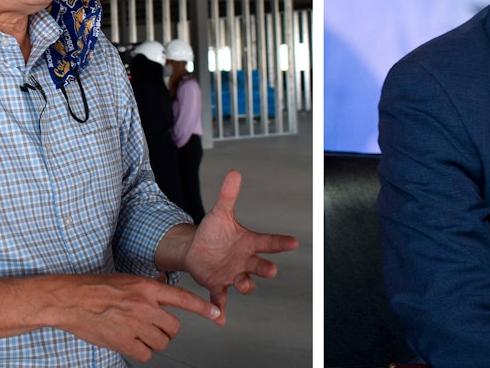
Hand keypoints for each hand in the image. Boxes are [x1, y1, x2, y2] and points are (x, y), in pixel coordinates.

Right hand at [52, 273, 220, 361]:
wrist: (72, 300)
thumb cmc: (98, 288)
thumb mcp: (129, 279)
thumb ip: (150, 285)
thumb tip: (165, 283)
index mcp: (148, 287)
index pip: (183, 298)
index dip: (202, 307)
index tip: (217, 314)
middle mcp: (145, 305)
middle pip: (174, 327)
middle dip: (167, 329)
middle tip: (154, 325)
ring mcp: (135, 324)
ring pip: (162, 342)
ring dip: (154, 340)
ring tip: (138, 331)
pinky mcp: (123, 341)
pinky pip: (146, 354)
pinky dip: (141, 350)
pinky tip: (130, 341)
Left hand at [183, 170, 298, 323]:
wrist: (195, 249)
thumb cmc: (213, 231)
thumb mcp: (220, 212)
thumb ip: (228, 195)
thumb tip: (235, 172)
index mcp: (248, 243)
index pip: (269, 242)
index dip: (281, 243)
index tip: (294, 242)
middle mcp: (245, 261)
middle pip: (260, 265)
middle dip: (266, 268)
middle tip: (271, 270)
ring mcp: (233, 275)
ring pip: (244, 283)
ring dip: (245, 285)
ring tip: (243, 284)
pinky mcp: (218, 285)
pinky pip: (221, 299)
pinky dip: (220, 309)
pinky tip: (220, 319)